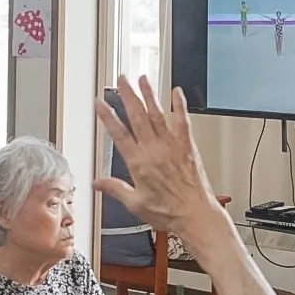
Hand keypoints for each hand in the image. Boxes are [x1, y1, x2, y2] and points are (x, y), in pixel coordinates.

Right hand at [93, 76, 220, 235]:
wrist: (196, 215)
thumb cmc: (169, 212)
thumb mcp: (135, 204)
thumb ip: (115, 189)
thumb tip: (98, 183)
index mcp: (139, 163)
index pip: (119, 134)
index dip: (108, 117)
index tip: (100, 104)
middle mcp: (155, 150)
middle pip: (137, 117)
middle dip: (127, 96)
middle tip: (121, 80)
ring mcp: (172, 146)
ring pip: (157, 114)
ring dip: (149, 95)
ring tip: (142, 79)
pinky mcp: (187, 146)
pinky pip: (183, 121)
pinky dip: (179, 106)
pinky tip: (176, 93)